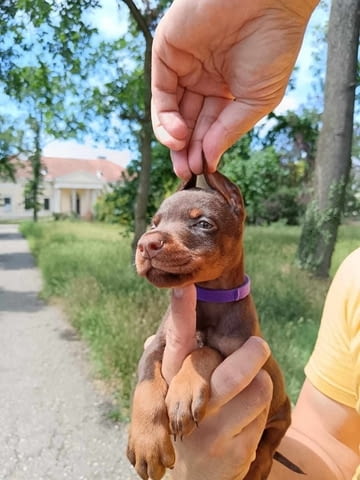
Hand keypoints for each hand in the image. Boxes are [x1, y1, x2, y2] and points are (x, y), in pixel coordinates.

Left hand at [151, 0, 318, 177]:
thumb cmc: (272, 47)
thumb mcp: (255, 101)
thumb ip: (228, 130)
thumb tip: (209, 160)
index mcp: (227, 89)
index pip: (211, 126)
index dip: (205, 149)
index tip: (203, 170)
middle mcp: (204, 79)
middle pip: (189, 122)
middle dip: (186, 150)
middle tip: (186, 173)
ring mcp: (184, 66)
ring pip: (171, 111)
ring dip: (174, 138)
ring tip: (183, 159)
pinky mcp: (167, 52)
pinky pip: (161, 91)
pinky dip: (165, 117)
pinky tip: (177, 136)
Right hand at [162, 285, 272, 479]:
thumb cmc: (185, 425)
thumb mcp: (172, 397)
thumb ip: (171, 366)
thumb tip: (152, 338)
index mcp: (170, 386)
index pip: (177, 345)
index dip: (181, 315)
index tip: (186, 287)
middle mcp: (185, 408)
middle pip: (231, 372)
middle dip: (253, 354)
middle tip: (259, 345)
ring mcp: (210, 433)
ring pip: (256, 392)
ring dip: (259, 388)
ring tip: (249, 393)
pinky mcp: (232, 454)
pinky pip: (262, 418)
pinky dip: (260, 415)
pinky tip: (244, 425)